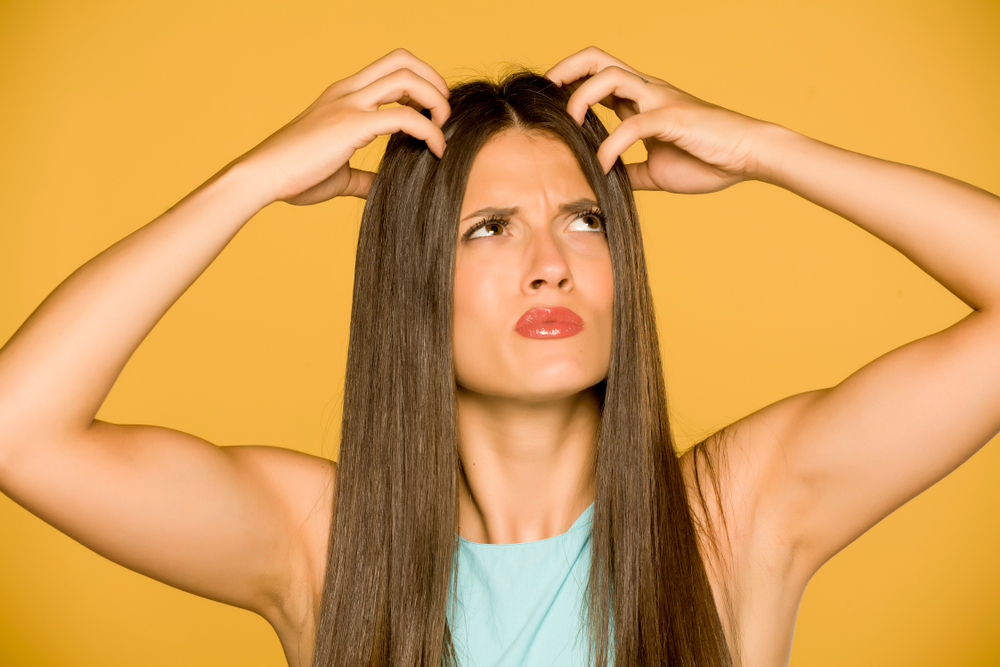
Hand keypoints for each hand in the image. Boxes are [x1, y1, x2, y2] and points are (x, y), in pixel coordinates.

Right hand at [235, 48, 449, 205]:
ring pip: (406, 78)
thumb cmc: (293, 175)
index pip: (389, 68)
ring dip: (435, 99)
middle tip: (443, 113)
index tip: (431, 113)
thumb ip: (361, 176)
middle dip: (433, 81)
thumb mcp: (336, 173)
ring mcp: (349, 104)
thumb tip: (379, 187)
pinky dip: (429, 131)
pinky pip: (404, 116)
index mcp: (342, 96)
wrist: (261, 177)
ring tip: (443, 128)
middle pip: (402, 59)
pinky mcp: (352, 125)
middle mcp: (347, 92)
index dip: (419, 83)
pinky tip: (435, 151)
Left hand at [545, 47, 770, 193]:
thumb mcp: (656, 171)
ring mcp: (659, 100)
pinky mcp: (672, 117)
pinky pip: (633, 125)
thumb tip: (605, 182)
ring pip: (610, 77)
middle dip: (565, 71)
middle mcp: (647, 91)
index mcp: (642, 100)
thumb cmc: (708, 159)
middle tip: (546, 96)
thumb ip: (629, 170)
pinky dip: (611, 146)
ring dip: (582, 98)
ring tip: (571, 125)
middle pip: (598, 59)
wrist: (748, 156)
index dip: (569, 84)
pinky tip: (602, 165)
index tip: (548, 105)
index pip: (597, 76)